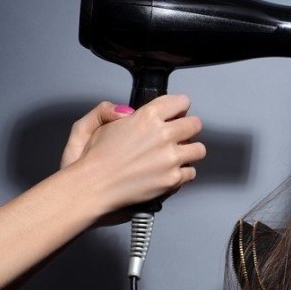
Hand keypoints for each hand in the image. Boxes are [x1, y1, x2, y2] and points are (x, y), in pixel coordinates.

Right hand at [63, 94, 205, 214]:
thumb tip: (127, 111)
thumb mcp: (94, 123)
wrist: (91, 187)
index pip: (180, 102)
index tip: (177, 112)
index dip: (179, 106)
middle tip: (179, 134)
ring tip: (177, 154)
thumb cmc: (92, 160)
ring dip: (189, 151)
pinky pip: (191, 172)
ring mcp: (170, 158)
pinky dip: (183, 173)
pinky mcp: (172, 179)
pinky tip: (170, 171)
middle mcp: (162, 135)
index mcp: (147, 117)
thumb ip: (109, 110)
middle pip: (195, 124)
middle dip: (188, 128)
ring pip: (198, 149)